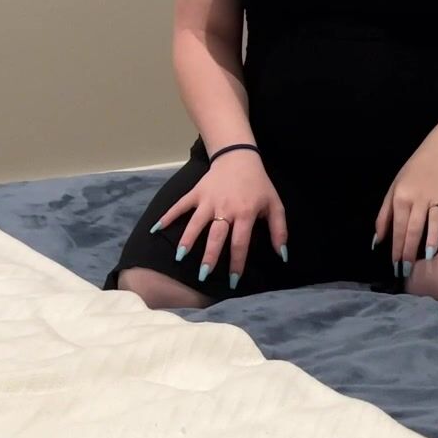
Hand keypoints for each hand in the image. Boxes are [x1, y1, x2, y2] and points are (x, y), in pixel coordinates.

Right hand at [152, 150, 288, 289]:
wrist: (239, 157)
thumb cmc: (259, 185)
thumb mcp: (275, 205)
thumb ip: (279, 230)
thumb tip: (281, 255)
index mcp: (245, 213)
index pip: (240, 242)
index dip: (237, 262)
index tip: (234, 280)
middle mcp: (225, 208)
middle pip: (216, 236)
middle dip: (209, 257)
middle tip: (204, 275)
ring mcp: (208, 200)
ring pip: (196, 223)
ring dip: (187, 240)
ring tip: (180, 257)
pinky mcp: (196, 193)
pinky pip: (180, 205)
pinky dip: (168, 216)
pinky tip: (156, 229)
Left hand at [374, 153, 437, 277]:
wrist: (436, 153)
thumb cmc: (411, 176)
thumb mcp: (393, 190)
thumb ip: (384, 216)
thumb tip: (377, 241)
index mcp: (401, 197)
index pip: (398, 226)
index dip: (396, 246)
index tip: (395, 265)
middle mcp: (419, 198)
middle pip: (414, 228)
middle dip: (409, 250)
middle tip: (407, 269)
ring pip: (435, 219)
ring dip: (432, 237)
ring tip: (429, 255)